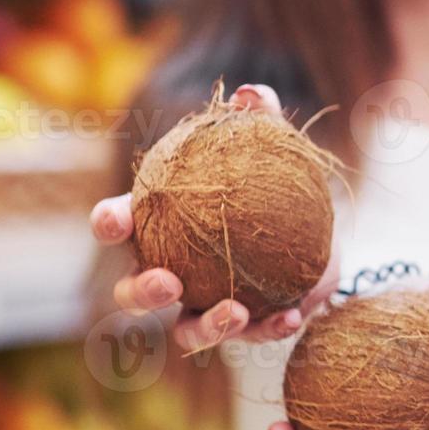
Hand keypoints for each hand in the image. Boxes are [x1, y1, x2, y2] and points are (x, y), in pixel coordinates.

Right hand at [90, 84, 338, 350]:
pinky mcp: (252, 325)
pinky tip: (289, 316)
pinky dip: (270, 328)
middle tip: (169, 281)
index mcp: (161, 229)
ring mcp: (208, 307)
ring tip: (233, 311)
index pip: (120, 226)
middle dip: (143, 291)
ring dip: (206, 325)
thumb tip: (251, 94)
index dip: (110, 223)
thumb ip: (259, 121)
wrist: (318, 232)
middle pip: (136, 293)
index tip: (115, 219)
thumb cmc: (274, 184)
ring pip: (188, 332)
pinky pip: (256, 335)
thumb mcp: (272, 150)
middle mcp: (173, 274)